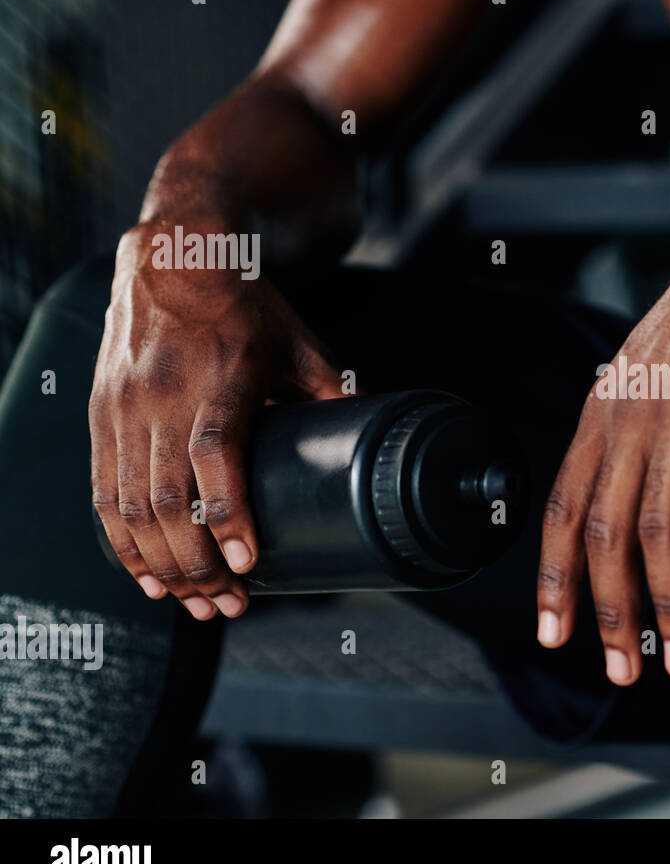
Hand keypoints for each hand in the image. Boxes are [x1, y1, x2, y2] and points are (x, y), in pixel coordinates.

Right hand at [90, 220, 347, 619]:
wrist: (173, 257)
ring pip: (132, 506)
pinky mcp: (103, 418)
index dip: (227, 515)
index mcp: (217, 381)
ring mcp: (125, 410)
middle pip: (170, 499)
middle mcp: (162, 399)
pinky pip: (103, 492)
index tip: (246, 564)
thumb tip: (372, 426)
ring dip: (163, 565)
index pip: (215, 457)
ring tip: (195, 604)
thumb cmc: (244, 305)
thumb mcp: (298, 341)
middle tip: (228, 606)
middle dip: (198, 564)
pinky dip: (121, 542)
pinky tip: (146, 576)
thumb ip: (330, 388)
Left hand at [536, 172, 669, 683]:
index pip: (563, 509)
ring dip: (669, 606)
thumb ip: (643, 424)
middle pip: (603, 534)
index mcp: (604, 408)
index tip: (555, 635)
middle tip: (621, 672)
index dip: (555, 579)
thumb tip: (640, 484)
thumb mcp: (659, 367)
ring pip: (657, 531)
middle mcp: (629, 416)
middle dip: (610, 612)